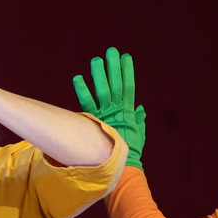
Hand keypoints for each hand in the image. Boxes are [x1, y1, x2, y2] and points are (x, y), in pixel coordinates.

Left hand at [72, 46, 145, 168]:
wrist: (126, 165)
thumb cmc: (132, 150)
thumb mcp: (138, 133)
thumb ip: (139, 119)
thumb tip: (140, 110)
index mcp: (128, 111)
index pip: (128, 86)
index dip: (127, 71)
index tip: (126, 57)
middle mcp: (118, 110)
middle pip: (116, 84)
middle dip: (114, 67)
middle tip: (111, 51)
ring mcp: (107, 114)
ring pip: (103, 90)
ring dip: (100, 74)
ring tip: (96, 60)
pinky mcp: (97, 121)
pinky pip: (88, 103)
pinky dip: (83, 91)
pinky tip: (77, 78)